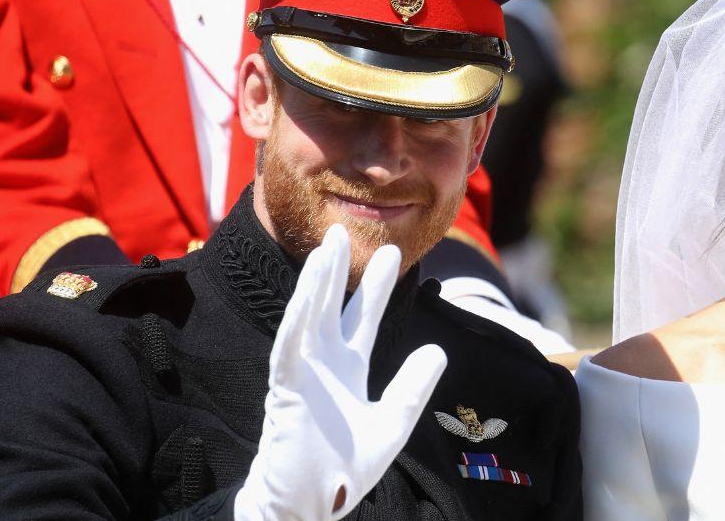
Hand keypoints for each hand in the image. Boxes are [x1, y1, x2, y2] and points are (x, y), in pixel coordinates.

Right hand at [234, 225, 446, 519]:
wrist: (314, 503)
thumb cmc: (346, 468)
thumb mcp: (394, 421)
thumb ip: (414, 386)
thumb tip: (437, 350)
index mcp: (348, 369)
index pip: (363, 318)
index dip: (374, 288)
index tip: (392, 254)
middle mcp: (324, 364)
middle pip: (332, 306)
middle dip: (340, 270)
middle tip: (347, 231)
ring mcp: (303, 374)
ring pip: (308, 317)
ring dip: (316, 282)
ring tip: (328, 246)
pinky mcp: (287, 390)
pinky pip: (290, 347)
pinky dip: (298, 318)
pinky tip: (308, 294)